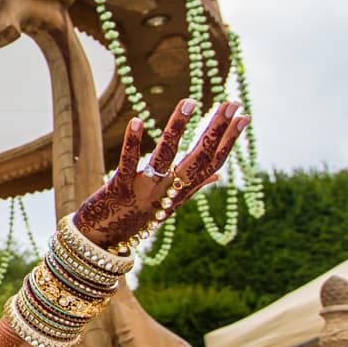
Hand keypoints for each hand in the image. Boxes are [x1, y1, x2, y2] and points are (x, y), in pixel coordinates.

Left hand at [74, 99, 249, 248]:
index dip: (229, 141)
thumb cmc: (136, 218)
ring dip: (177, 128)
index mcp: (181, 192)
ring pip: (165, 156)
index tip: (245, 117)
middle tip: (231, 103)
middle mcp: (168, 191)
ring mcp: (145, 190)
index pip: (213, 163)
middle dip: (216, 130)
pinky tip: (136, 120)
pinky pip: (128, 163)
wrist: (102, 244)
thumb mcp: (169, 204)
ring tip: (189, 102)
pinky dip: (133, 143)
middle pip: (198, 158)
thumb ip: (193, 186)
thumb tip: (219, 175)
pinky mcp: (119, 188)